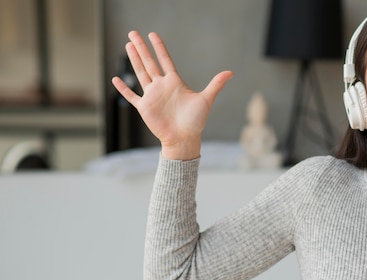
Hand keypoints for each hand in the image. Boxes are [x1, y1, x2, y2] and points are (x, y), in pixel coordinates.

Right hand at [111, 31, 232, 159]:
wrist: (184, 139)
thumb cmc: (196, 121)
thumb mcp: (206, 99)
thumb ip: (216, 84)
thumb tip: (231, 72)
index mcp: (175, 82)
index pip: (165, 60)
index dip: (159, 47)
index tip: (152, 34)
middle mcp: (162, 86)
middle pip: (149, 63)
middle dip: (141, 48)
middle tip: (133, 33)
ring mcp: (152, 96)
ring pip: (140, 74)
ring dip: (134, 60)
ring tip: (128, 46)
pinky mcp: (145, 108)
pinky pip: (131, 96)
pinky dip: (123, 89)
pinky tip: (115, 79)